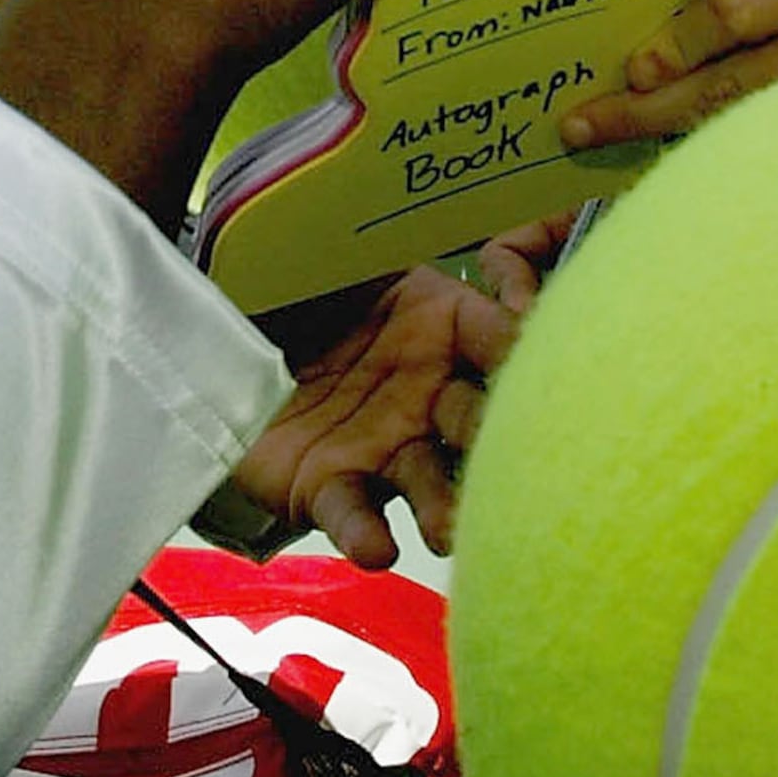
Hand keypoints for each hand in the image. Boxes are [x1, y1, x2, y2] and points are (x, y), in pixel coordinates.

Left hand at [231, 245, 541, 566]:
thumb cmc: (302, 278)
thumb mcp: (345, 245)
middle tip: (525, 467)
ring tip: (448, 529)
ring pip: (427, 480)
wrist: (230, 329)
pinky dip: (365, 532)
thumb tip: (449, 227)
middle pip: (479, 421)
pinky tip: (376, 549)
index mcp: (445, 322)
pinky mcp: (329, 486)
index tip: (547, 368)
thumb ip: (389, 244)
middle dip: (501, 446)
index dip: (525, 352)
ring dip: (443, 507)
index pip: (500, 338)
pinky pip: (353, 512)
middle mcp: (429, 392)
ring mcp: (384, 445)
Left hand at [559, 0, 777, 150]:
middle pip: (728, 86)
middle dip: (647, 111)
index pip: (735, 16)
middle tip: (581, 127)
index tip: (632, 70)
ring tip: (601, 144)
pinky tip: (651, 155)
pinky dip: (700, 151)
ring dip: (663, 139)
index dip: (679, 45)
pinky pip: (757, 147)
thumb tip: (638, 34)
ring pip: (738, 127)